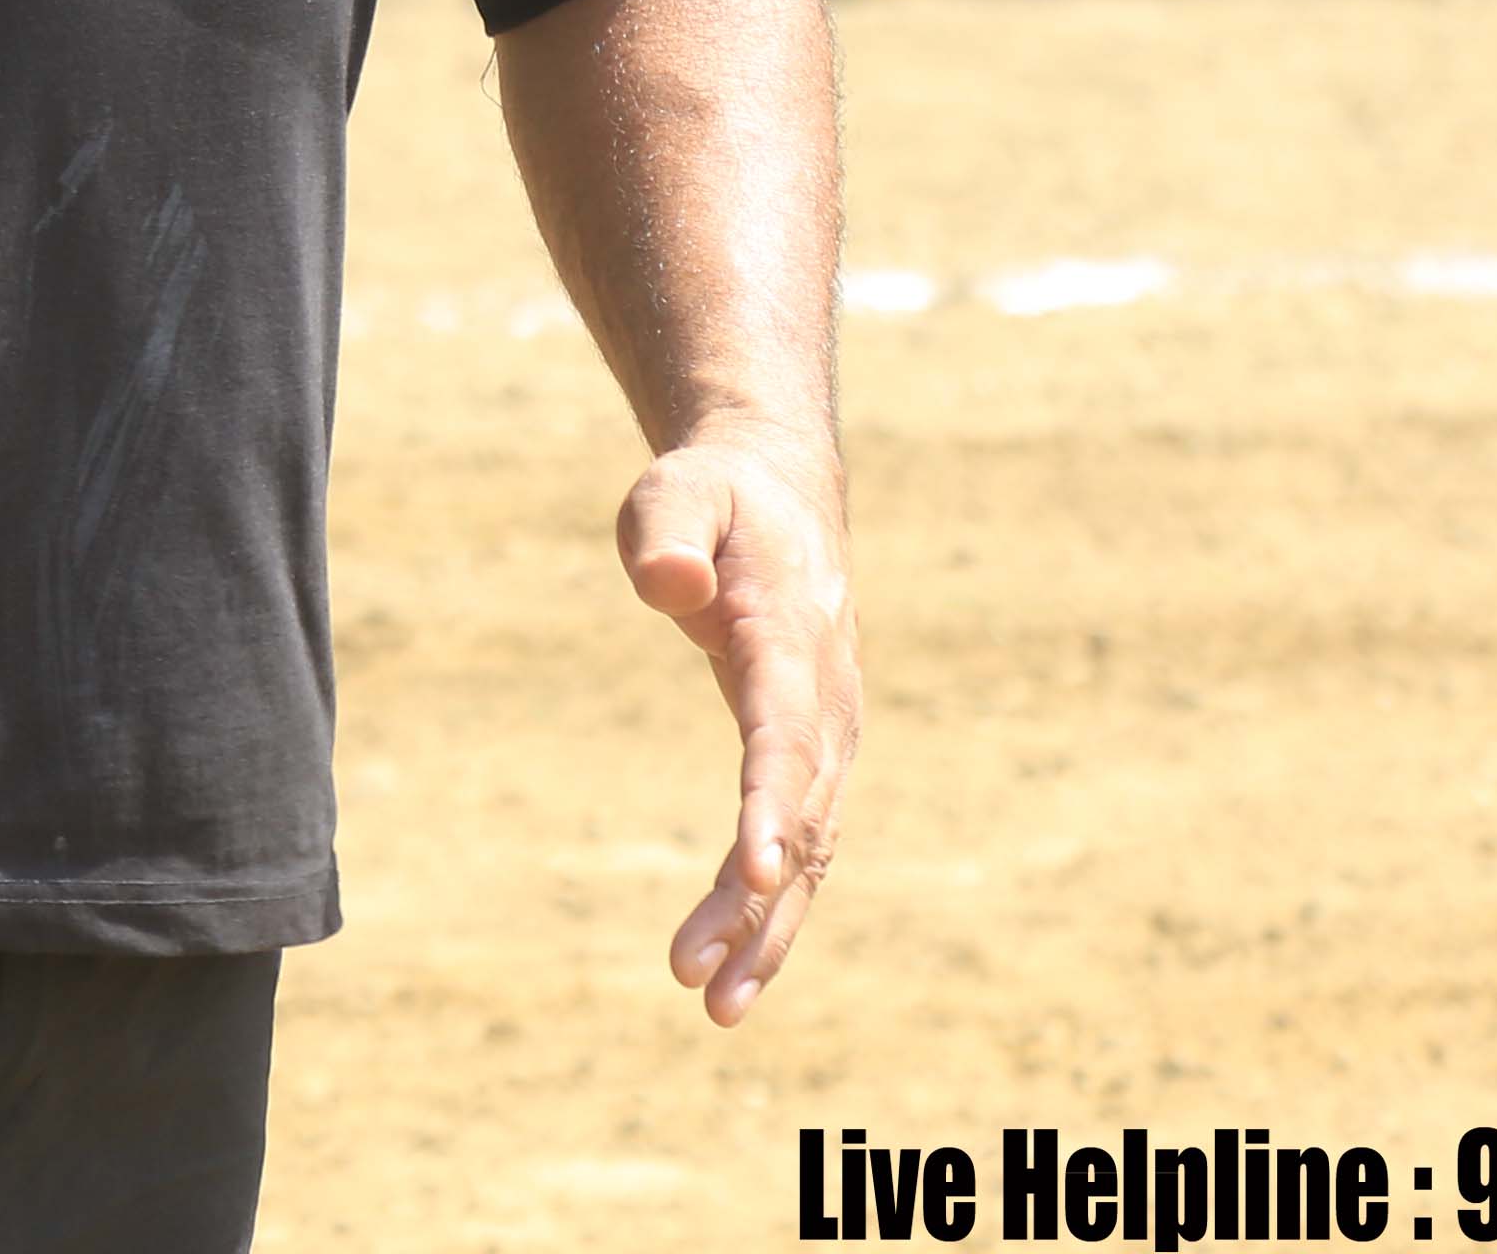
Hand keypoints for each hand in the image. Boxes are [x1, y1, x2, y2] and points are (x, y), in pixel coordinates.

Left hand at [614, 427, 862, 1024]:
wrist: (782, 497)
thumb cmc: (717, 498)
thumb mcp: (681, 490)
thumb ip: (667, 531)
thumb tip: (667, 584)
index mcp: (792, 637)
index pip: (784, 731)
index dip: (771, 802)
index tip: (758, 871)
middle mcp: (826, 700)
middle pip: (799, 813)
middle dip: (754, 901)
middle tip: (692, 973)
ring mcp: (829, 737)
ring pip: (810, 848)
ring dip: (768, 930)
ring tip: (714, 1007)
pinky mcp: (815, 761)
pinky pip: (803, 847)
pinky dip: (774, 915)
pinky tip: (734, 977)